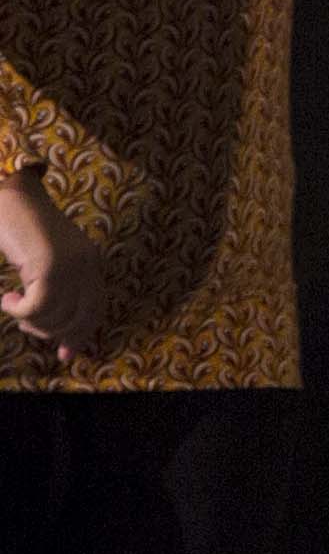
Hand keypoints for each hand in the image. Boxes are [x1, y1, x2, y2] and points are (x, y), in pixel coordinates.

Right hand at [0, 172, 105, 355]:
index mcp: (92, 262)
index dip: (81, 334)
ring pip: (55, 316)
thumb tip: (57, 331)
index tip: (65, 355)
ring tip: (13, 305)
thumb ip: (57, 288)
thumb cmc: (22, 230)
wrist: (11, 198)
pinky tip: (4, 298)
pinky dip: (17, 310)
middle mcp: (88, 264)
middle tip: (26, 324)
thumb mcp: (47, 262)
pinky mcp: (50, 266)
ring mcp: (71, 265)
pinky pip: (37, 307)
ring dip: (29, 320)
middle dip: (50, 332)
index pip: (95, 309)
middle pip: (78, 318)